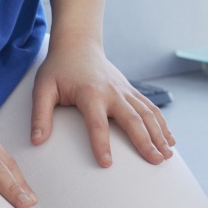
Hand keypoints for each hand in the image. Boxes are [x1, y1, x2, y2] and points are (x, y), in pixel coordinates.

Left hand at [30, 37, 175, 167]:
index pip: (96, 123)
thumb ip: (40, 115)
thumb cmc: (58, 68)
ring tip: (167, 155)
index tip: (107, 164)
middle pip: (133, 119)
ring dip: (159, 134)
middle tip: (156, 161)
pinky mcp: (130, 91)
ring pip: (147, 114)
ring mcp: (124, 91)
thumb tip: (37, 141)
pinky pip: (150, 108)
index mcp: (90, 93)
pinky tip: (170, 140)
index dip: (101, 143)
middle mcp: (112, 92)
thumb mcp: (43, 89)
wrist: (79, 43)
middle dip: (146, 141)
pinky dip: (162, 124)